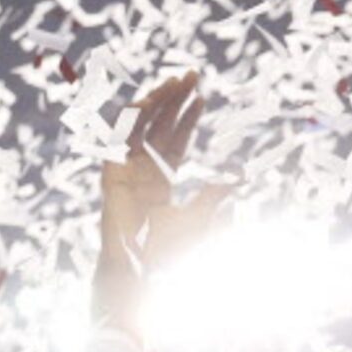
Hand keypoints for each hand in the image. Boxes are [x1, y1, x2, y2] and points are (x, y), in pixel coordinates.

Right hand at [95, 72, 225, 328]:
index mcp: (160, 183)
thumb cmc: (167, 256)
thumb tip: (240, 175)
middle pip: (158, 127)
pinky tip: (147, 100)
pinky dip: (130, 119)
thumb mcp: (201, 219)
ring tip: (175, 80)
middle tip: (193, 74)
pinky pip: (117, 140)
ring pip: (138, 128)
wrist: (142, 276)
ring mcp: (124, 174)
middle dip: (174, 100)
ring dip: (155, 102)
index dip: (188, 118)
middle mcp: (141, 174)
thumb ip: (217, 194)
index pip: (174, 141)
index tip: (203, 95)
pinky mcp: (111, 178)